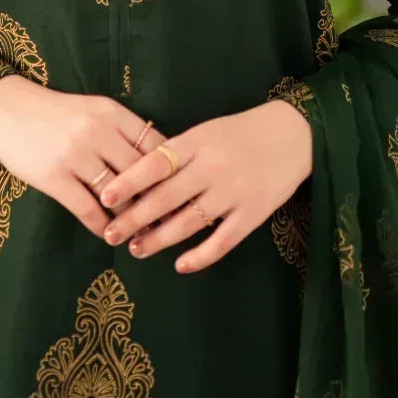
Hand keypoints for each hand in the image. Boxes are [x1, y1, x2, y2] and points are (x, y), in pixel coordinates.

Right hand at [0, 74, 166, 239]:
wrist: (8, 109)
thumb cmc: (57, 113)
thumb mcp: (95, 110)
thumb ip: (123, 131)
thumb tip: (160, 160)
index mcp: (112, 113)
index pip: (155, 146)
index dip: (171, 173)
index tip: (183, 193)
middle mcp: (98, 132)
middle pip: (140, 174)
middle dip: (158, 201)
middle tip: (172, 223)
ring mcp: (75, 155)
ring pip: (117, 196)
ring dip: (131, 219)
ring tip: (143, 234)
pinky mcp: (54, 177)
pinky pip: (87, 209)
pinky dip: (101, 226)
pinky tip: (107, 234)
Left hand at [98, 99, 312, 272]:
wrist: (293, 134)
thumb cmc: (240, 133)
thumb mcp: (205, 132)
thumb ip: (177, 154)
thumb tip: (138, 180)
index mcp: (197, 142)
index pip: (155, 163)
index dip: (129, 182)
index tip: (104, 198)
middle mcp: (213, 167)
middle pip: (166, 197)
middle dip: (134, 218)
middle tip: (109, 235)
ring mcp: (234, 192)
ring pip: (189, 222)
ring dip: (160, 239)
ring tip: (136, 249)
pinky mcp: (254, 213)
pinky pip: (222, 240)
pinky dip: (200, 256)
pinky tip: (180, 265)